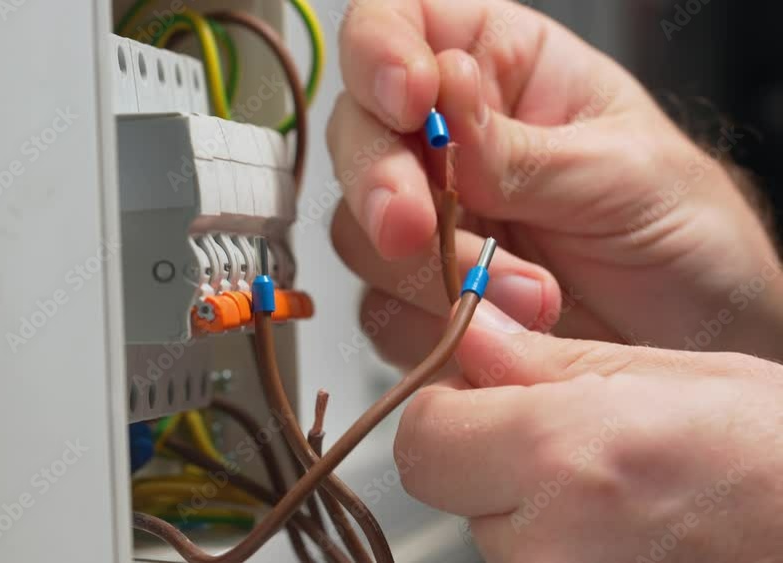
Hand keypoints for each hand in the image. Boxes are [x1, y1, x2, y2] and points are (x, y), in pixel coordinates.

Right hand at [327, 0, 782, 357]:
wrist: (701, 340)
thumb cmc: (688, 234)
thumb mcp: (626, 173)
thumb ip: (520, 149)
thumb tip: (442, 97)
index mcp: (500, 68)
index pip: (399, 25)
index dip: (380, 53)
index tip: (408, 100)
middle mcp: (451, 140)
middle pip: (357, 131)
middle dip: (379, 181)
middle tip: (414, 226)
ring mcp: (431, 221)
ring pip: (357, 229)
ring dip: (424, 269)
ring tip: (528, 293)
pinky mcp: (422, 297)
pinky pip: (382, 308)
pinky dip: (432, 324)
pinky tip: (503, 325)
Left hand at [392, 300, 782, 561]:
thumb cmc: (778, 457)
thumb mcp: (663, 375)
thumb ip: (541, 360)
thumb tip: (472, 333)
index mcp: (564, 457)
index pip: (420, 438)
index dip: (446, 407)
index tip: (481, 389)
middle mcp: (549, 541)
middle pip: (449, 487)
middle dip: (483, 453)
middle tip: (557, 431)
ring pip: (490, 531)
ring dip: (524, 502)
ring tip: (608, 480)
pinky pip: (532, 559)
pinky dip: (555, 536)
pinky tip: (619, 517)